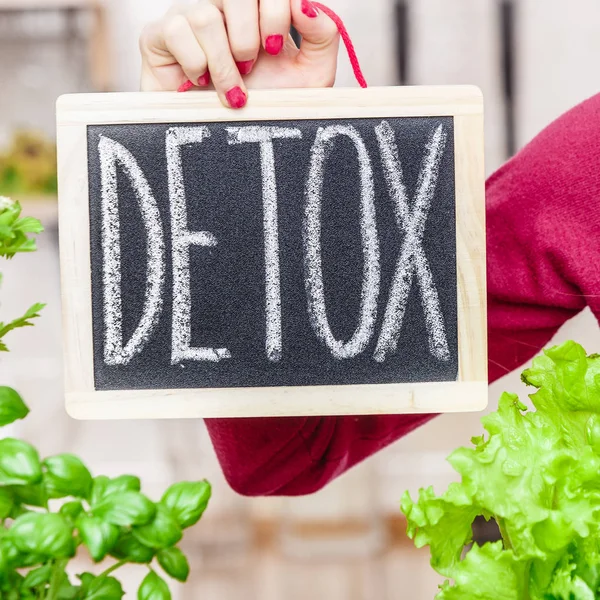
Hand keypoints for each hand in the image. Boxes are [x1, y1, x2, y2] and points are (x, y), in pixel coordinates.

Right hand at [140, 0, 339, 107]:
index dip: (274, 11)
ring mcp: (190, 17)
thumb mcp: (311, 76)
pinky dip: (195, 64)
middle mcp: (223, 7)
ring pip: (204, 15)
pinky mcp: (159, 36)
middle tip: (251, 69)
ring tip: (231, 90)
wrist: (235, 143)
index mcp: (258, 9)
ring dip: (223, 63)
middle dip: (248, 38)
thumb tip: (304, 2)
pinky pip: (176, 30)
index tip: (275, 49)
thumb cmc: (269, 107)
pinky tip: (201, 83)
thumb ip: (322, 34)